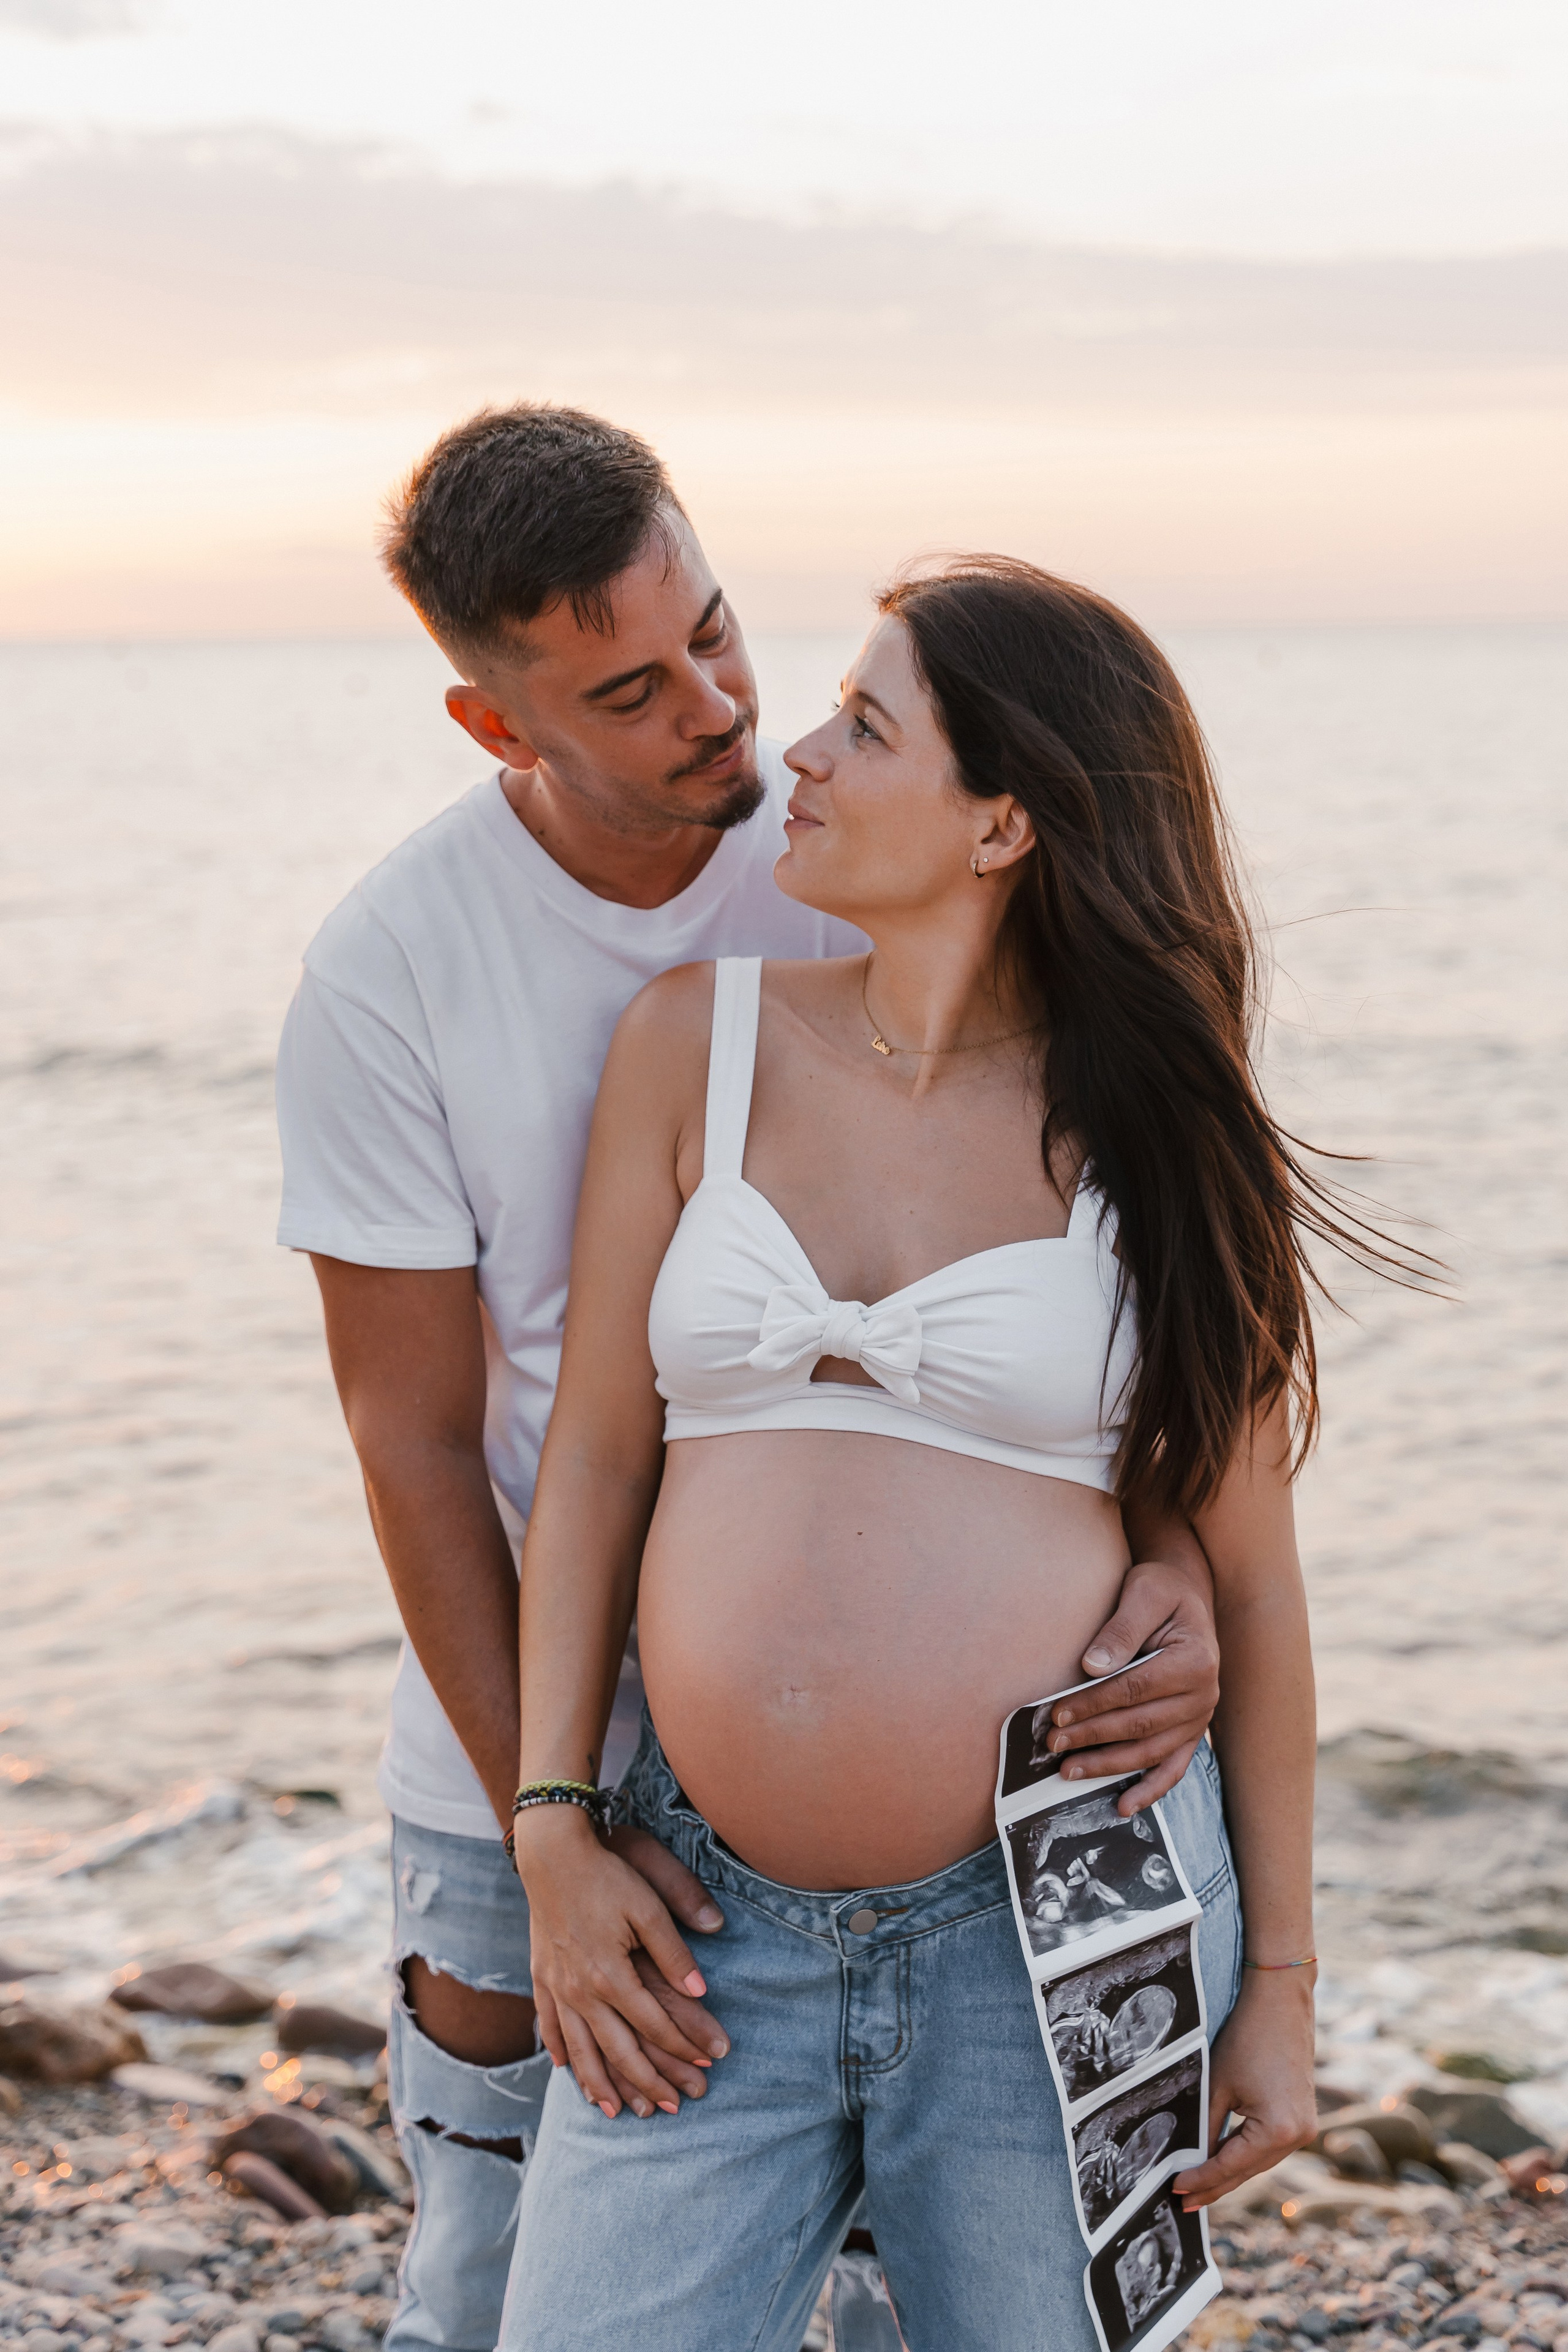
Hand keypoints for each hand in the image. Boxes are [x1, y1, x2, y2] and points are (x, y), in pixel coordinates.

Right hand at [516, 1807, 729, 2119]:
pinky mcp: (541, 1976)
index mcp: (611, 1975)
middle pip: (617, 2050)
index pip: (654, 2024)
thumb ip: (674, 1950)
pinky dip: (561, 2051)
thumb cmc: (606, 1874)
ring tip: (616, 2112)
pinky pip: (549, 2025)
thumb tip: (701, 1992)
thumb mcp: (648, 1905)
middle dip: (648, 2082)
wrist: (551, 1853)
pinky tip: (568, 2070)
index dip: (684, 2046)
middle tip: (673, 2107)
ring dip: (599, 2084)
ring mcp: (556, 1986)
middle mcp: (580, 1990)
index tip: (710, 2063)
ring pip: (580, 2050)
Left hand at [1048, 1552, 1219, 1814]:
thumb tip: (1092, 1666)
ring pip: (1151, 1751)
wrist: (1188, 1598)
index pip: (1135, 1689)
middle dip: (1092, 1736)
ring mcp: (1200, 1719)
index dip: (1094, 1703)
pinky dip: (1150, 1790)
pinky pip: (1173, 1768)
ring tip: (1068, 1771)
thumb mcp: (1144, 1592)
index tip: (1056, 1712)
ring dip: (1108, 1765)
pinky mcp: (1192, 1733)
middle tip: (1051, 1743)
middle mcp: (1204, 1696)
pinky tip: (1122, 1806)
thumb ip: (1122, 1628)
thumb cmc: (1162, 1592)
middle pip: (1140, 1724)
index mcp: (1195, 1661)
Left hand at [1172, 1970, 1316, 2208]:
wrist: (1281, 2001)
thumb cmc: (1247, 2038)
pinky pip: (1268, 2146)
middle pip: (1247, 2170)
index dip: (1201, 2180)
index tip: (1175, 2190)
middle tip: (1184, 2202)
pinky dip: (1245, 2153)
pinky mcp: (1302, 2118)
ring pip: (1258, 2161)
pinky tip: (1223, 2160)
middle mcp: (1298, 2137)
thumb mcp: (1218, 2086)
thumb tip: (1190, 2160)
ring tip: (1198, 2187)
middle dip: (1214, 2185)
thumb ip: (1206, 2128)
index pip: (1230, 2166)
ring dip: (1230, 2172)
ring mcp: (1305, 2129)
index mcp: (1278, 2131)